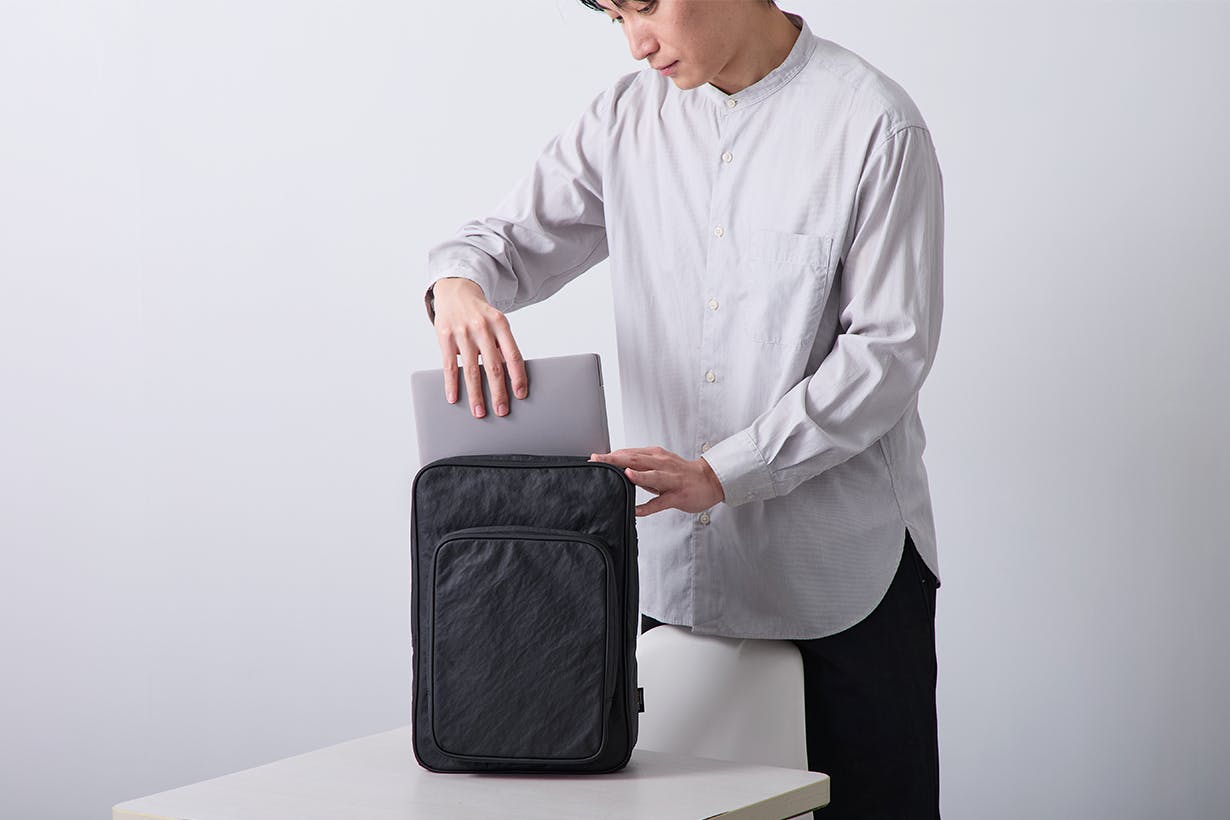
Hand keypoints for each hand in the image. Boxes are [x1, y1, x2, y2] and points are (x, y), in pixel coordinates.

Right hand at [432, 277, 527, 417]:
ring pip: (471, 370)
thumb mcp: (496, 323)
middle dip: (498, 392)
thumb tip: (511, 378)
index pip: (513, 355)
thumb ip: (502, 346)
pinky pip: (449, 366)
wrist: (456, 290)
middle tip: (502, 411)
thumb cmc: (480, 313)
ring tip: (479, 411)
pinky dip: (452, 384)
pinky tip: (454, 397)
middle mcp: (482, 327)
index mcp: (501, 324)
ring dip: (476, 394)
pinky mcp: (445, 336)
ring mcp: (463, 332)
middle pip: (493, 366)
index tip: (521, 394)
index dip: (518, 377)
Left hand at [589, 446, 724, 516]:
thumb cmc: (682, 473)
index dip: (611, 455)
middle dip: (615, 459)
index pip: (629, 452)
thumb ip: (640, 466)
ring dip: (637, 475)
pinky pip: (660, 502)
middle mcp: (662, 464)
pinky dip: (648, 507)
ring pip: (652, 476)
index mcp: (656, 456)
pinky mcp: (677, 495)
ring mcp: (671, 480)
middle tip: (597, 460)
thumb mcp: (660, 464)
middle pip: (636, 459)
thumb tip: (618, 466)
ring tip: (623, 474)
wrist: (709, 480)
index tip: (594, 457)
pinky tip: (636, 510)